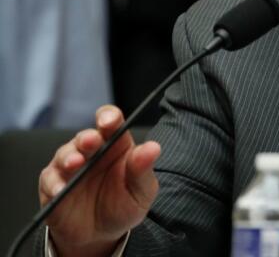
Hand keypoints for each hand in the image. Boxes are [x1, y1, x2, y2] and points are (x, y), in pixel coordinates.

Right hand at [39, 105, 160, 255]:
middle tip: (91, 142)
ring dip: (69, 157)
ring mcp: (70, 166)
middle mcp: (92, 151)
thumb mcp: (141, 191)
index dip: (108, 117)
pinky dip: (55, 184)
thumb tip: (153, 147)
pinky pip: (50, 179)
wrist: (101, 236)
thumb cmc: (124, 206)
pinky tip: (61, 190)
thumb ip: (143, 169)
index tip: (109, 121)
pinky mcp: (52, 185)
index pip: (111, 122)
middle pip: (86, 136)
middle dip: (87, 137)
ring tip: (75, 163)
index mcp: (116, 144)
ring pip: (65, 153)